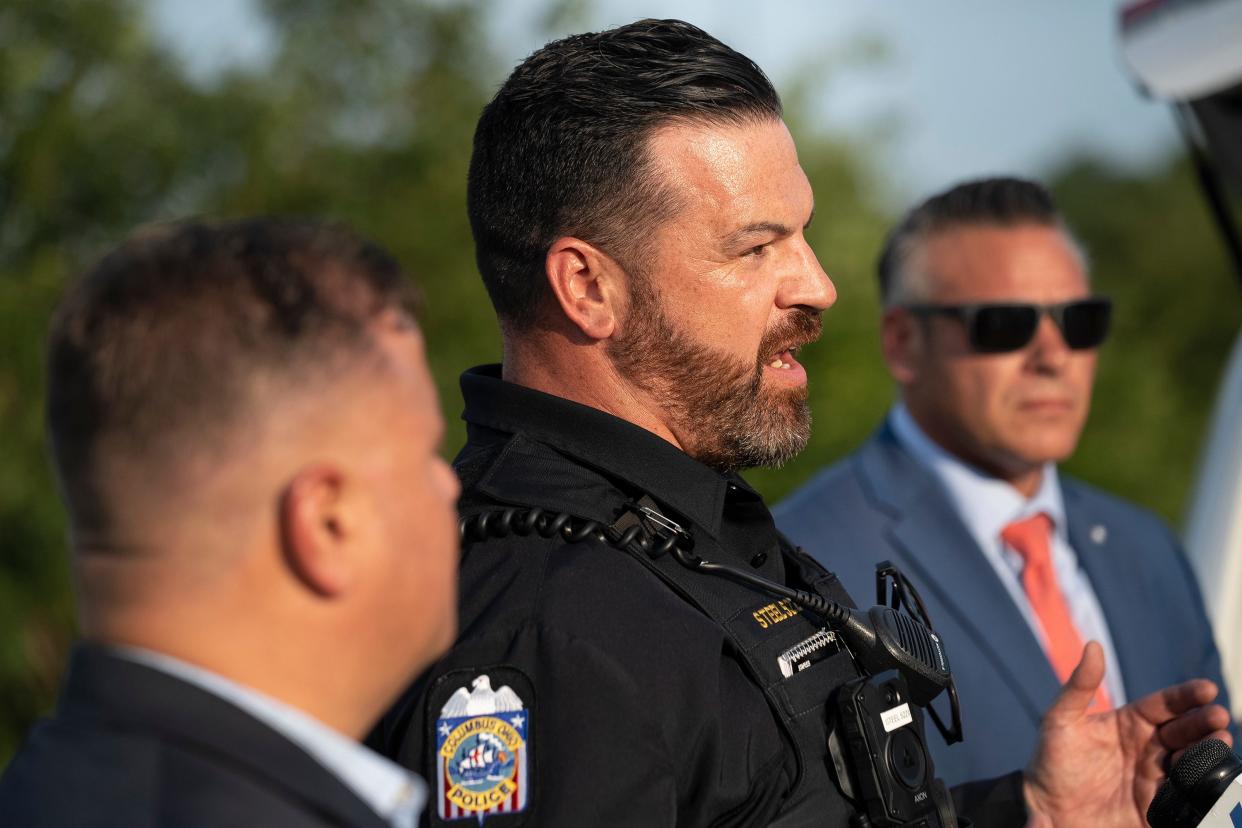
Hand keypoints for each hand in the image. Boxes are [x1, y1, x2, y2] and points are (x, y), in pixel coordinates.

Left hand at [1023, 641, 1231, 827]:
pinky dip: (1201, 786)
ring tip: (1221, 742)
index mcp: (1129, 723)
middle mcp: (1147, 748)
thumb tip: (1093, 645)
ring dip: (1208, 750)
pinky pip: (1186, 795)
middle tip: (1218, 717)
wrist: (1046, 811)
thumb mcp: (1060, 720)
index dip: (1185, 696)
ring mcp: (1154, 777)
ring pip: (1190, 760)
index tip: (1207, 689)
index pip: (1163, 704)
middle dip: (1203, 722)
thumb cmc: (1051, 761)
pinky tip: (1210, 778)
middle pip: (1183, 730)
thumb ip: (1079, 685)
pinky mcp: (1157, 807)